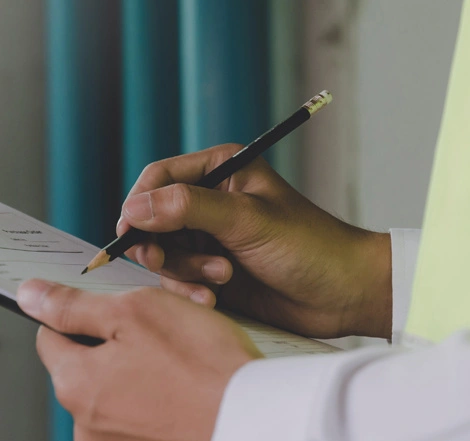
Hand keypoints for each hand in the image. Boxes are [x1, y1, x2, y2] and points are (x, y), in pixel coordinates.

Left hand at [17, 279, 260, 440]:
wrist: (255, 417)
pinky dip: (158, 395)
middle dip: (117, 340)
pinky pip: (139, 410)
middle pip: (85, 363)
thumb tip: (29, 296)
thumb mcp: (134, 312)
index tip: (115, 305)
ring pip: (115, 386)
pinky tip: (186, 384)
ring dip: (140, 367)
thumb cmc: (203, 365)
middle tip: (162, 327)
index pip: (50, 333)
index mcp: (74, 384)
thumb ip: (73, 305)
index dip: (83, 310)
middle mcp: (85, 424)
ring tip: (182, 358)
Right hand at [117, 144, 391, 338]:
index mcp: (221, 170)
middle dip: (161, 245)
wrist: (342, 294)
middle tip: (166, 264)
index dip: (138, 204)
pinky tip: (215, 300)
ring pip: (163, 254)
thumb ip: (189, 208)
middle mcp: (210, 201)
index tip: (127, 233)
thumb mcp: (247, 220)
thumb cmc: (309, 246)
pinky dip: (190, 292)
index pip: (159, 177)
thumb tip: (135, 208)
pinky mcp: (212, 273)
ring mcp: (210, 239)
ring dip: (184, 272)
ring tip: (222, 278)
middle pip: (152, 219)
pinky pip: (178, 281)